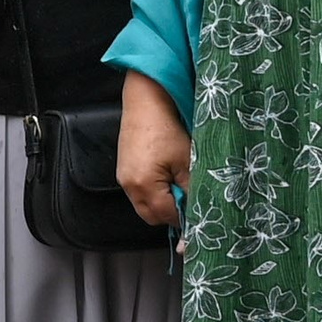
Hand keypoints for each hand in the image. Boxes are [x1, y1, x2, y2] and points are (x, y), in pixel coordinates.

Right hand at [116, 72, 191, 227]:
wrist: (146, 103)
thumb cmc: (166, 128)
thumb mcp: (187, 159)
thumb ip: (191, 187)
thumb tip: (197, 205)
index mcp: (144, 185)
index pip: (166, 215)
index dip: (184, 217)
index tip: (197, 214)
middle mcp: (129, 186)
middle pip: (151, 216)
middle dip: (171, 214)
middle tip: (189, 202)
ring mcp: (124, 179)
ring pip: (145, 206)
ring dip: (162, 204)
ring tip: (179, 187)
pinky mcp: (124, 171)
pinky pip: (139, 193)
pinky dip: (154, 193)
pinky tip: (167, 179)